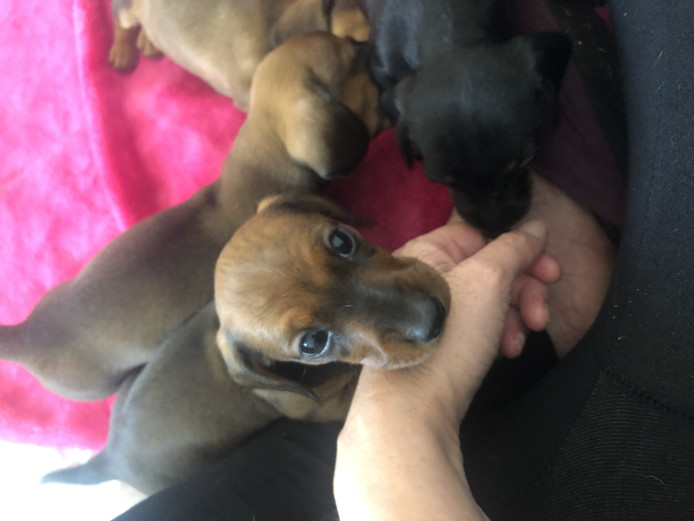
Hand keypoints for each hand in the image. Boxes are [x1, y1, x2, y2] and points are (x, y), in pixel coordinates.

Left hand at [334, 219, 558, 520]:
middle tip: (542, 315)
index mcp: (429, 252)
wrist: (414, 404)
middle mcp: (426, 277)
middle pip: (489, 270)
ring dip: (513, 317)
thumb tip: (536, 227)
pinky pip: (474, 327)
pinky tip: (505, 351)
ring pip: (486, 301)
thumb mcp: (488, 280)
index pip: (483, 237)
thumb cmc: (448, 334)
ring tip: (519, 340)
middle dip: (523, 292)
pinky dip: (495, 335)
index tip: (551, 273)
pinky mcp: (437, 340)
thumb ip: (515, 249)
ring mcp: (431, 311)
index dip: (521, 253)